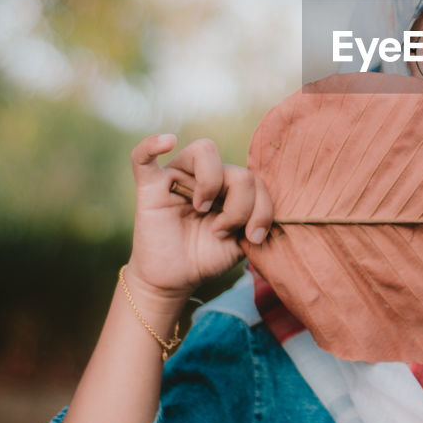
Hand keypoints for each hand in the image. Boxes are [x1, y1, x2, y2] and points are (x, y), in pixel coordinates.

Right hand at [124, 134, 273, 305]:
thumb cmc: (208, 255)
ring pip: (204, 150)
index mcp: (231, 185)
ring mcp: (178, 177)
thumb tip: (279, 209)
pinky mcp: (150, 187)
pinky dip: (152, 144)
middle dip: (239, 206)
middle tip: (221, 231)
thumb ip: (259, 218)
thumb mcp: (242, 240)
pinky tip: (166, 142)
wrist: (175, 280)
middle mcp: (207, 176)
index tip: (254, 237)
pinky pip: (144, 157)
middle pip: (237, 170)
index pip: (256, 179)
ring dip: (211, 182)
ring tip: (201, 210)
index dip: (262, 208)